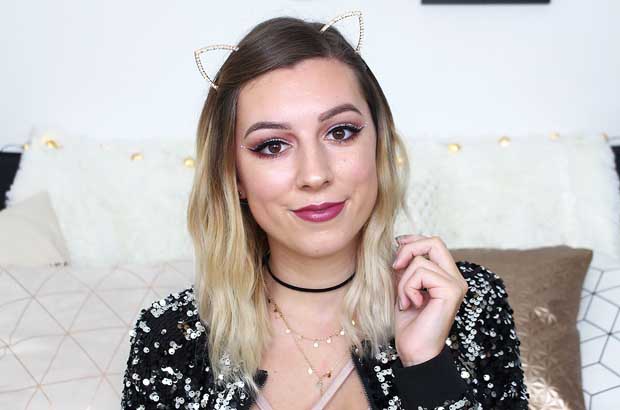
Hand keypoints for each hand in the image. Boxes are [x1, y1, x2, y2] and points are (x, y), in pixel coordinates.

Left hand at [392, 234, 467, 365]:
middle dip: (408, 250)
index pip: (434, 243)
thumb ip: (405, 267)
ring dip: (403, 281)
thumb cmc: (408, 323)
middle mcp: (456, 278)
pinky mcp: (452, 291)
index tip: (397, 246)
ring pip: (420, 261)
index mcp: (447, 276)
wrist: (414, 350)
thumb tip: (400, 243)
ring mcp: (456, 284)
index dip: (413, 241)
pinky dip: (408, 288)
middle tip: (394, 268)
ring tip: (405, 301)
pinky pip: (421, 273)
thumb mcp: (403, 287)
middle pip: (434, 242)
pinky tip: (411, 305)